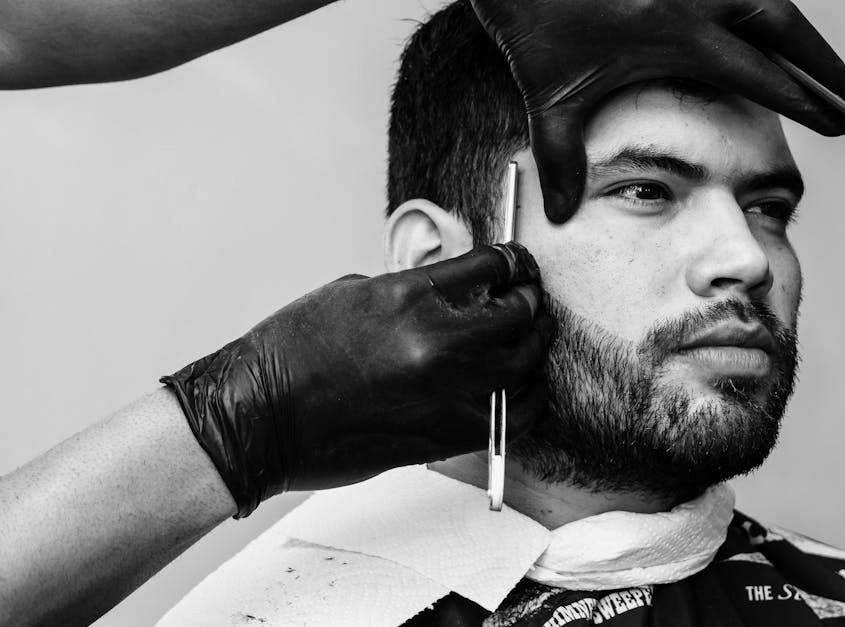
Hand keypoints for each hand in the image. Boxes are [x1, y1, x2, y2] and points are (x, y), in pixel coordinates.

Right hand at [161, 243, 551, 517]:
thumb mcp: (354, 294)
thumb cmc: (292, 355)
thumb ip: (411, 292)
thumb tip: (450, 295)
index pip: (491, 266)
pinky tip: (525, 388)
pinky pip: (515, 415)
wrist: (262, 417)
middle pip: (518, 312)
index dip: (512, 262)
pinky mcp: (450, 434)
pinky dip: (527, 398)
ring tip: (533, 336)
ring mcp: (450, 391)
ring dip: (534, 345)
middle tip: (531, 298)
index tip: (517, 265)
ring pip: (525, 363)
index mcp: (411, 295)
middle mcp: (439, 341)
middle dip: (529, 300)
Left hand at [471, 0, 844, 222]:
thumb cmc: (531, 26)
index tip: (840, 125)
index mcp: (675, 33)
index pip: (760, 72)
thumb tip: (558, 217)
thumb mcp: (549, 96)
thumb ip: (562, 157)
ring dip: (801, 36)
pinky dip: (764, 11)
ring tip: (829, 73)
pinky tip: (776, 34)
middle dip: (827, 66)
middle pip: (784, 25)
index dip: (805, 99)